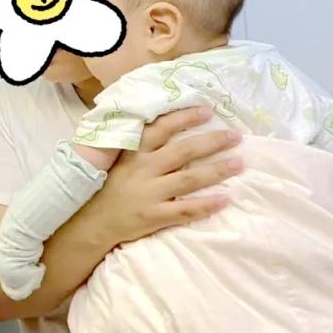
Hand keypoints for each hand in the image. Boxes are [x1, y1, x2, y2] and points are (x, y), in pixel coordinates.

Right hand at [86, 106, 243, 246]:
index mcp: (134, 153)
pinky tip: (225, 199)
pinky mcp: (153, 216)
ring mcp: (149, 194)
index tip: (208, 111)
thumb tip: (167, 123)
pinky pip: (185, 210)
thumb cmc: (110, 186)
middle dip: (211, 142)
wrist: (93, 221)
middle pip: (182, 152)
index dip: (184, 118)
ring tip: (239, 163)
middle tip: (236, 136)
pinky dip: (206, 205)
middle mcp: (143, 170)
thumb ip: (138, 144)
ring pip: (188, 179)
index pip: (161, 129)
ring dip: (217, 170)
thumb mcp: (118, 159)